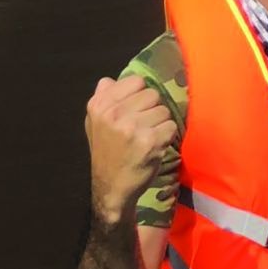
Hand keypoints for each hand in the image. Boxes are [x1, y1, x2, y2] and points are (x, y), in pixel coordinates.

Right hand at [84, 74, 176, 226]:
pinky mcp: (149, 141)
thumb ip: (103, 99)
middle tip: (141, 128)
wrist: (111, 188)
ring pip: (164, 110)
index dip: (140, 96)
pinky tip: (154, 147)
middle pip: (153, 94)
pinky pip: (171, 126)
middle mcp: (114, 113)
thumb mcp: (96, 123)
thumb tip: (108, 80)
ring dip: (160, 124)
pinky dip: (167, 137)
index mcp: (99, 105)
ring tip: (147, 138)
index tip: (134, 111)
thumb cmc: (107, 152)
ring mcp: (131, 127)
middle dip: (151, 110)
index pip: (137, 81)